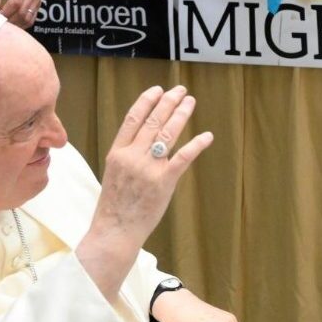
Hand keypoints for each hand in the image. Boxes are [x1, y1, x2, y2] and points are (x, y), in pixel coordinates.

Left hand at [0, 0, 40, 27]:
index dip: (6, 13)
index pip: (16, 3)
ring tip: (5, 26)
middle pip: (23, 12)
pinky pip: (32, 18)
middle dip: (10, 21)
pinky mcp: (38, 3)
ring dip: (16, 24)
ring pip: (28, 18)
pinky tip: (13, 24)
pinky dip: (22, 24)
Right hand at [93, 86, 213, 246]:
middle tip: (180, 90)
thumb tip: (145, 139)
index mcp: (117, 152)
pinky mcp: (164, 182)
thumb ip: (128, 155)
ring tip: (190, 102)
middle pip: (153, 121)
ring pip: (167, 133)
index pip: (132, 118)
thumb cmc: (115, 205)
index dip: (146, 101)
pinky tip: (207, 136)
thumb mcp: (114, 173)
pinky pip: (183, 157)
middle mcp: (132, 156)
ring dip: (181, 114)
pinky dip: (197, 144)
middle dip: (168, 102)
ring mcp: (148, 168)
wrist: (115, 231)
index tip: (157, 90)